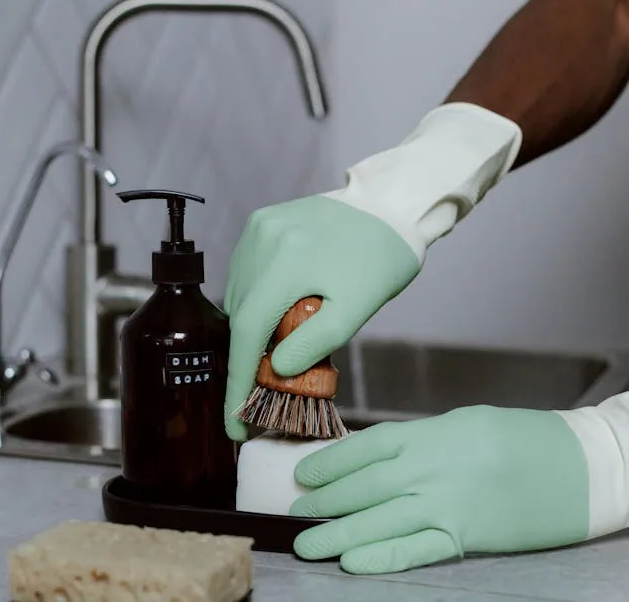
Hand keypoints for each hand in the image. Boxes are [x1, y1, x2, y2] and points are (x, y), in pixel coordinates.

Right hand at [222, 104, 521, 441]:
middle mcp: (261, 241)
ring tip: (272, 358)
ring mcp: (257, 228)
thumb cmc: (382, 259)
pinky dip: (254, 301)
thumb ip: (315, 341)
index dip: (238, 382)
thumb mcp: (357, 308)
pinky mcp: (260, 222)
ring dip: (249, 331)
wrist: (392, 205)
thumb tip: (276, 368)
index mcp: (285, 262)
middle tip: (259, 400)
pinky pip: (245, 274)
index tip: (236, 424)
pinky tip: (275, 316)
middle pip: (240, 315)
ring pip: (238, 295)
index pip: (248, 332)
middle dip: (246, 363)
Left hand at [289, 405, 590, 573]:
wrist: (585, 468)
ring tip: (306, 544)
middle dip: (323, 501)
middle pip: (363, 487)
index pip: (366, 448)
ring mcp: (447, 506)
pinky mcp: (466, 538)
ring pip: (378, 522)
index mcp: (432, 434)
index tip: (303, 473)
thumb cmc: (528, 438)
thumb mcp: (467, 424)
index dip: (330, 463)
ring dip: (337, 535)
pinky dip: (381, 558)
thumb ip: (423, 441)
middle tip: (294, 511)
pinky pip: (415, 550)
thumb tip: (380, 459)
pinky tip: (352, 563)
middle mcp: (432, 468)